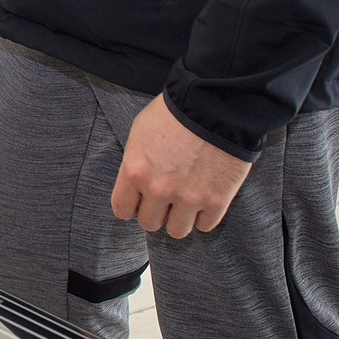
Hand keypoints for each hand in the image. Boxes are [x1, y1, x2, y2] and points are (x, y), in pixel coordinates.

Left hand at [111, 95, 251, 236]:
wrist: (213, 107)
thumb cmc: (173, 114)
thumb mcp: (140, 133)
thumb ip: (135, 163)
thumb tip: (136, 183)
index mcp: (135, 172)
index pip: (122, 210)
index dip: (130, 206)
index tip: (138, 201)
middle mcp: (159, 190)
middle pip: (149, 223)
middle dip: (155, 212)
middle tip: (164, 199)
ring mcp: (189, 198)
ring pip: (177, 231)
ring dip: (179, 219)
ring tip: (184, 203)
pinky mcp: (216, 201)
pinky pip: (204, 226)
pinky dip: (203, 216)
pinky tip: (203, 200)